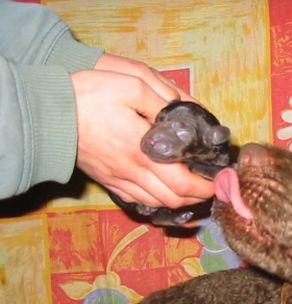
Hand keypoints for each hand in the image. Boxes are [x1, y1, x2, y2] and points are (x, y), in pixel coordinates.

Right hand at [71, 55, 213, 207]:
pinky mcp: (109, 181)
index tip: (218, 180)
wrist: (47, 114)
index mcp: (144, 154)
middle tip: (209, 184)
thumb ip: (163, 100)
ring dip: (180, 201)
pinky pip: (140, 200)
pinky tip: (166, 192)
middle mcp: (134, 174)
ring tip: (193, 188)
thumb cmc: (88, 97)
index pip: (184, 184)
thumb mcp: (131, 85)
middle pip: (175, 200)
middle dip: (198, 196)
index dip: (205, 187)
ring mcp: (120, 181)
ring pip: (158, 203)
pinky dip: (159, 201)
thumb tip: (184, 109)